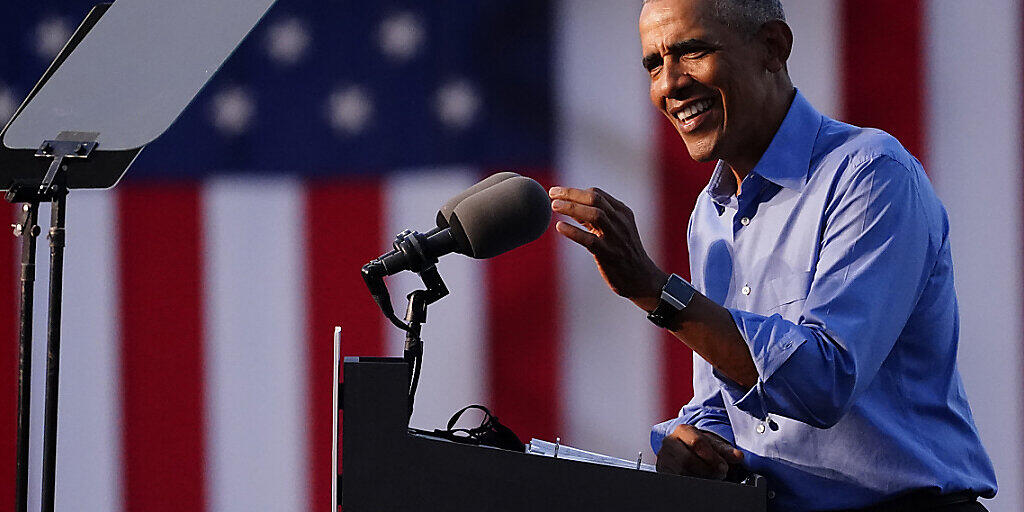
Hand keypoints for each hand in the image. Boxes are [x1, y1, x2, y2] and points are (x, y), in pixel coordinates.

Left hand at [549, 186, 667, 309]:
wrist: (642, 278)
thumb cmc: (623, 252)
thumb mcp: (614, 229)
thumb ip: (594, 219)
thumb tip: (569, 206)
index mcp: (622, 212)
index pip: (597, 194)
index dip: (574, 191)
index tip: (556, 192)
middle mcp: (620, 221)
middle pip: (594, 198)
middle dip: (571, 194)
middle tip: (552, 194)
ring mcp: (616, 237)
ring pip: (595, 214)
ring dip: (572, 208)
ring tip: (554, 206)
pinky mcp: (609, 254)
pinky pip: (589, 240)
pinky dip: (573, 232)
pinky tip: (560, 227)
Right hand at [656, 424, 743, 478]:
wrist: (685, 448)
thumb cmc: (700, 445)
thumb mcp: (713, 444)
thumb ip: (726, 450)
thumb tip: (738, 456)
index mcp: (683, 430)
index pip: (696, 442)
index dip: (712, 457)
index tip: (724, 466)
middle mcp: (670, 442)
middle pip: (687, 460)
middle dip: (707, 470)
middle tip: (720, 474)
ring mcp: (664, 457)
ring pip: (681, 472)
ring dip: (700, 477)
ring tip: (711, 476)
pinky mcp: (662, 470)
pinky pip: (677, 478)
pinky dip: (692, 480)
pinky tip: (700, 479)